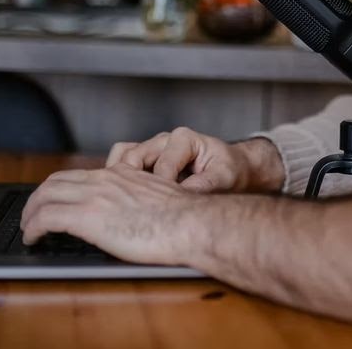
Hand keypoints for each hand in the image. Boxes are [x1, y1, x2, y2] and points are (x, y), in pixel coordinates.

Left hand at [19, 165, 199, 264]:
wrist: (189, 223)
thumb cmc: (183, 218)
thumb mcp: (156, 196)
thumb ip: (137, 197)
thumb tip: (130, 212)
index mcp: (120, 174)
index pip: (77, 175)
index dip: (58, 188)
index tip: (54, 201)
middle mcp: (103, 180)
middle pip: (55, 181)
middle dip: (37, 199)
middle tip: (32, 215)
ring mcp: (94, 196)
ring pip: (45, 195)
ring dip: (30, 212)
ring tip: (28, 228)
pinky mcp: (87, 217)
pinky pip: (47, 217)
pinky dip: (33, 228)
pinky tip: (33, 239)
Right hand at [105, 128, 283, 193]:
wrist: (233, 170)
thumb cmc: (229, 171)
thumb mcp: (224, 178)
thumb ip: (204, 185)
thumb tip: (181, 198)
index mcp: (184, 139)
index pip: (162, 166)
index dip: (161, 191)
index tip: (163, 211)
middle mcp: (164, 140)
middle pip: (134, 157)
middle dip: (134, 184)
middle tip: (137, 209)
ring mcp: (152, 150)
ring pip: (122, 157)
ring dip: (119, 178)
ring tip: (123, 202)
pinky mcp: (145, 162)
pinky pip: (122, 164)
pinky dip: (118, 179)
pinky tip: (123, 199)